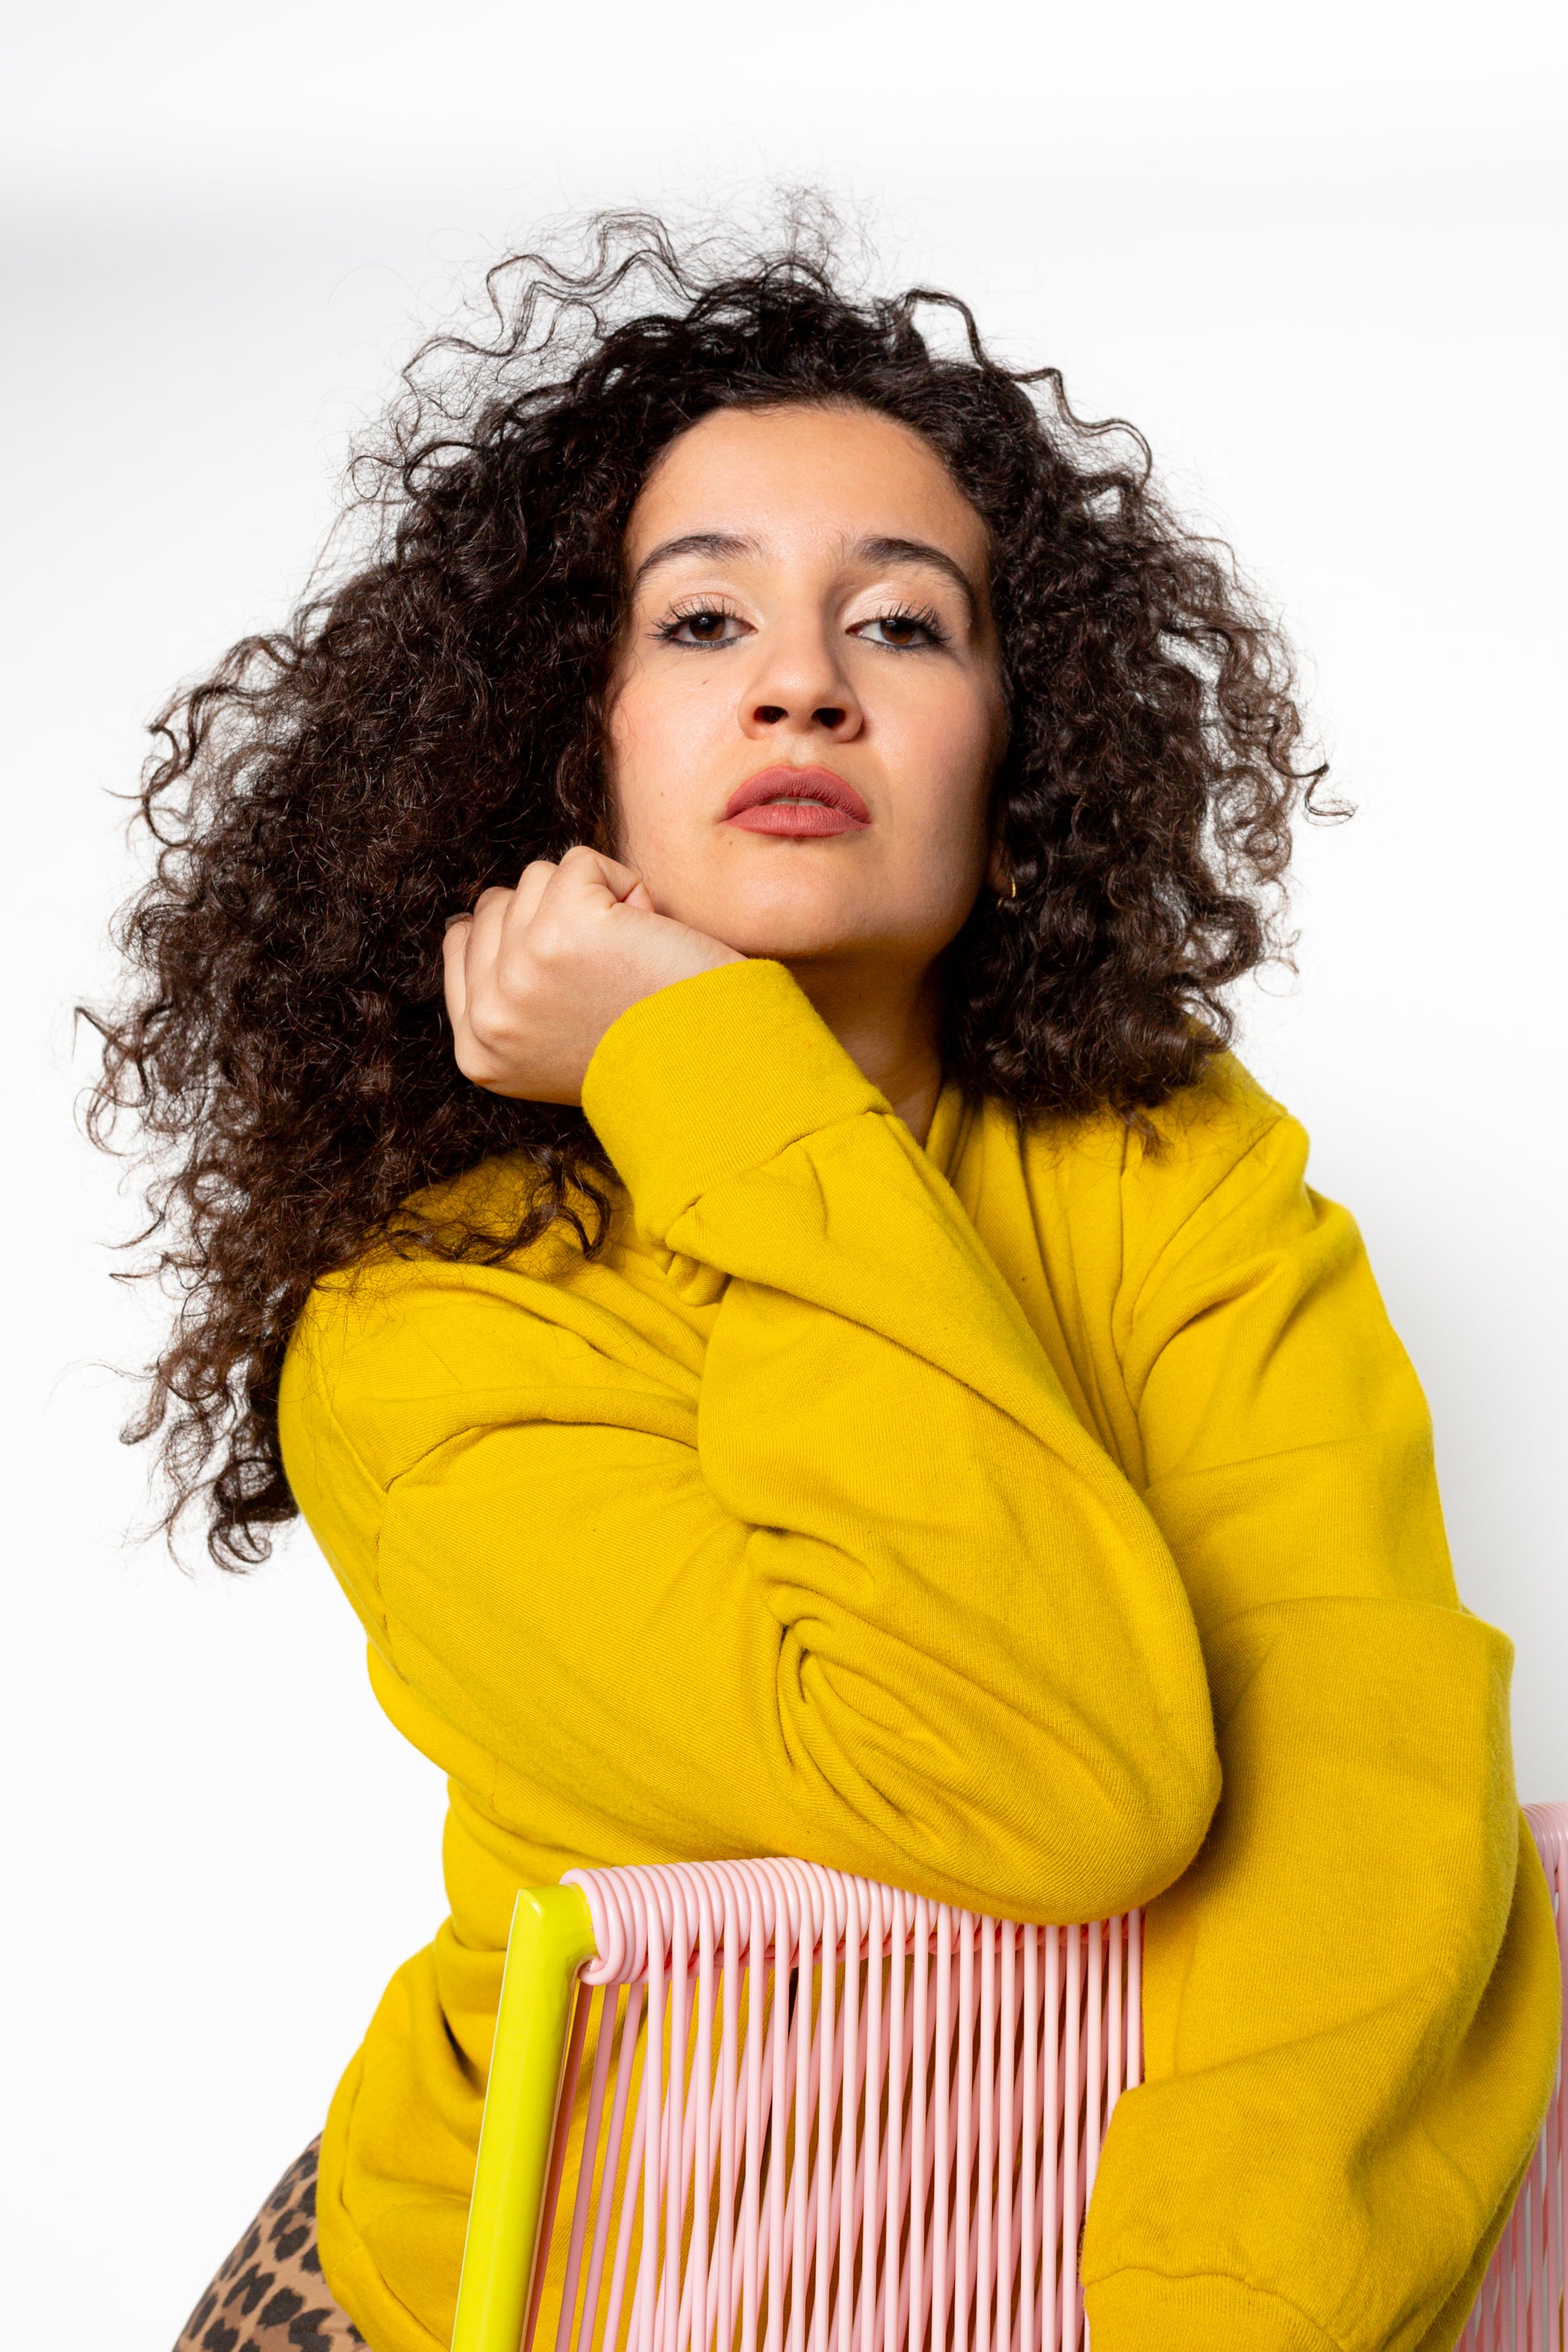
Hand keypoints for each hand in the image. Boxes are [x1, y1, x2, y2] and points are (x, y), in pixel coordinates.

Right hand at [443, 845, 742, 1101]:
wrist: (713, 1069)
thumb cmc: (649, 1051)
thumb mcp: (545, 1048)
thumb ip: (507, 997)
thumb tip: (468, 921)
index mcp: (478, 1052)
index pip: (462, 944)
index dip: (519, 933)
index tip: (571, 961)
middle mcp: (489, 1015)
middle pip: (497, 905)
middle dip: (554, 918)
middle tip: (608, 974)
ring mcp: (520, 970)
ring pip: (536, 879)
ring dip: (592, 901)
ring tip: (629, 957)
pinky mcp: (564, 927)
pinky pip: (581, 862)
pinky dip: (623, 883)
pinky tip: (647, 933)